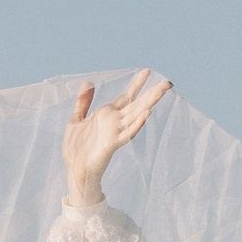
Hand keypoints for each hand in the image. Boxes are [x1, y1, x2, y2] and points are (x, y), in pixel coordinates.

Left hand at [62, 69, 168, 209]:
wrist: (73, 170)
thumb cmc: (75, 149)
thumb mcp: (75, 120)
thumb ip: (83, 102)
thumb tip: (89, 82)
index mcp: (107, 115)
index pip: (126, 96)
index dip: (137, 84)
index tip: (147, 71)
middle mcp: (115, 122)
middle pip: (137, 104)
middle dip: (151, 93)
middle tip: (167, 82)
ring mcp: (116, 132)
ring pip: (137, 115)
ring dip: (149, 103)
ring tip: (161, 91)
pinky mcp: (113, 143)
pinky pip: (128, 132)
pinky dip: (138, 123)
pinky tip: (147, 113)